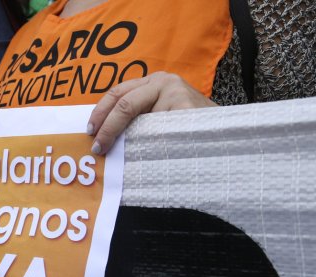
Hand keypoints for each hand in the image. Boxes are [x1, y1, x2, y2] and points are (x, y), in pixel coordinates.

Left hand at [88, 71, 215, 154]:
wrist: (225, 132)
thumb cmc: (188, 128)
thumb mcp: (159, 117)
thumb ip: (138, 118)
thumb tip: (103, 135)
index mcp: (153, 81)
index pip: (118, 93)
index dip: (100, 112)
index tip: (91, 132)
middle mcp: (163, 81)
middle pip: (123, 102)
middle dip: (106, 126)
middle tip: (97, 147)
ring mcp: (175, 92)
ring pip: (138, 115)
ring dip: (123, 137)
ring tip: (114, 153)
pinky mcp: (185, 106)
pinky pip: (156, 129)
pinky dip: (146, 143)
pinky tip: (143, 154)